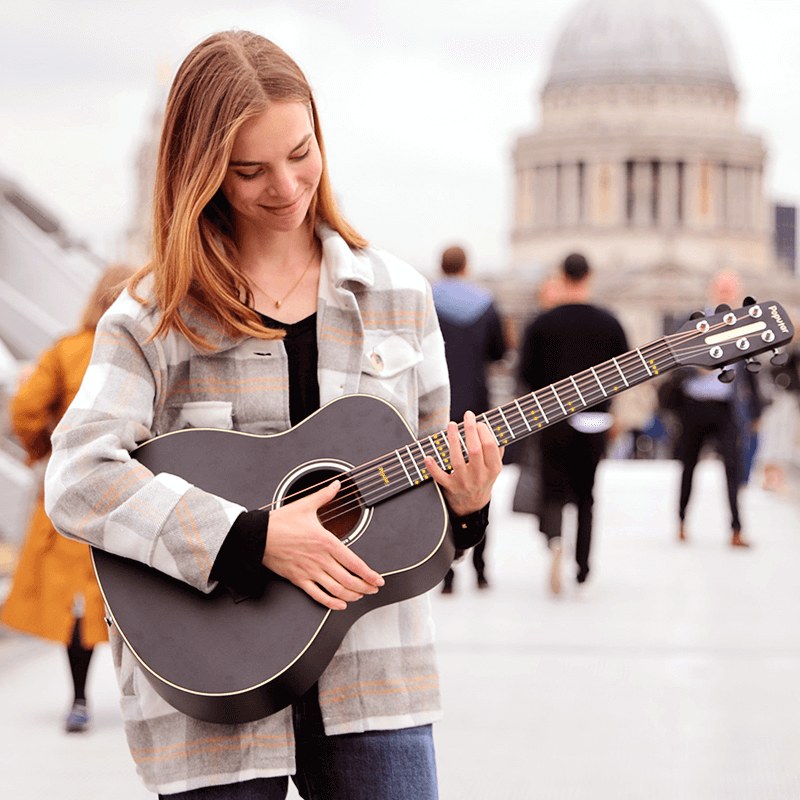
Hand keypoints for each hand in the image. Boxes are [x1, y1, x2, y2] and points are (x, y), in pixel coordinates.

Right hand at [263, 480, 383, 609]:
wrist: (257, 536)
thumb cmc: (280, 522)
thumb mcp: (306, 505)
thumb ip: (324, 495)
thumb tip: (336, 484)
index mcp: (326, 541)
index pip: (354, 562)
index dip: (369, 574)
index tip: (378, 580)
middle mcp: (320, 559)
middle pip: (349, 579)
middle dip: (364, 587)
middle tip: (373, 589)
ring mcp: (309, 571)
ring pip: (336, 589)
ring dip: (351, 595)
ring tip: (359, 595)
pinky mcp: (298, 579)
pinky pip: (317, 595)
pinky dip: (331, 602)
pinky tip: (339, 604)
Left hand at [424, 411, 503, 516]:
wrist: (472, 504)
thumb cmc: (483, 478)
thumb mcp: (494, 467)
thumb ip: (496, 449)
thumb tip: (495, 427)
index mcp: (493, 469)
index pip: (490, 447)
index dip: (484, 432)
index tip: (479, 422)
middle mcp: (479, 476)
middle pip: (474, 450)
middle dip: (470, 430)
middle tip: (467, 415)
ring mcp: (464, 482)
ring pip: (457, 459)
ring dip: (453, 440)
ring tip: (451, 425)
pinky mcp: (450, 487)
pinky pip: (440, 477)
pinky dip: (433, 467)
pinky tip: (427, 457)